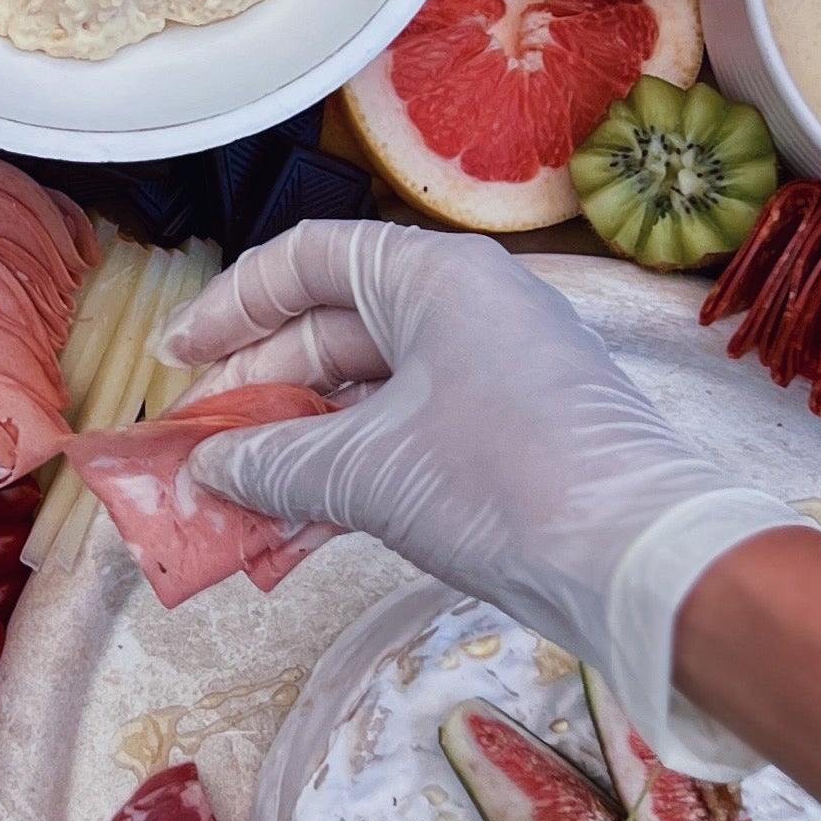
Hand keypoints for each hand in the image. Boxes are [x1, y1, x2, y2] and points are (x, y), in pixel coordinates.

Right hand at [161, 223, 788, 770]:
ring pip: (369, 389)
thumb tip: (210, 470)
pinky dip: (352, 470)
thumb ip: (275, 463)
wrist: (642, 561)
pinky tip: (298, 526)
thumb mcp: (370, 471)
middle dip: (259, 390)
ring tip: (237, 496)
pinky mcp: (513, 431)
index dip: (231, 305)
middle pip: (333, 326)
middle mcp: (466, 305)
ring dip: (299, 442)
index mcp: (433, 277)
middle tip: (201, 447)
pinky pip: (408, 432)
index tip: (178, 360)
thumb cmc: (505, 483)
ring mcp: (495, 369)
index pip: (307, 259)